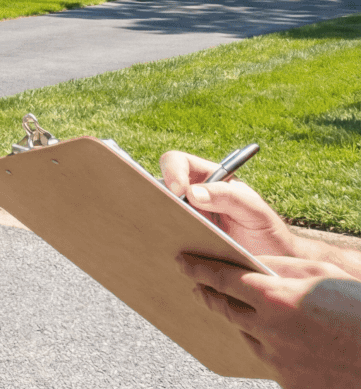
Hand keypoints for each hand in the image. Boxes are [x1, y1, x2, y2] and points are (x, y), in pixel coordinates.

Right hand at [161, 150, 299, 257]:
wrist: (275, 268)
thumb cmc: (268, 233)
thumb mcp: (255, 211)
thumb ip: (229, 197)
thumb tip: (191, 193)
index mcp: (208, 179)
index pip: (178, 162)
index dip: (172, 171)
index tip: (179, 191)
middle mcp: (190, 197)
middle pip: (158, 186)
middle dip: (155, 197)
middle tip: (166, 215)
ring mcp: (182, 220)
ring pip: (155, 213)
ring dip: (157, 222)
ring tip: (168, 236)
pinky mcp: (179, 242)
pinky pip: (162, 238)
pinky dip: (161, 243)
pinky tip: (171, 255)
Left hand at [180, 253, 360, 387]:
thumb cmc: (359, 307)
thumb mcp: (322, 274)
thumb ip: (280, 266)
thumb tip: (248, 261)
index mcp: (275, 298)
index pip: (222, 279)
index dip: (199, 268)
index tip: (182, 261)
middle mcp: (269, 330)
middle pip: (226, 308)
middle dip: (209, 293)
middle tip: (198, 284)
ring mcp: (278, 360)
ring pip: (246, 335)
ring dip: (243, 321)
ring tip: (243, 308)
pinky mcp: (289, 382)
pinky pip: (269, 359)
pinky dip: (271, 346)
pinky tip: (283, 338)